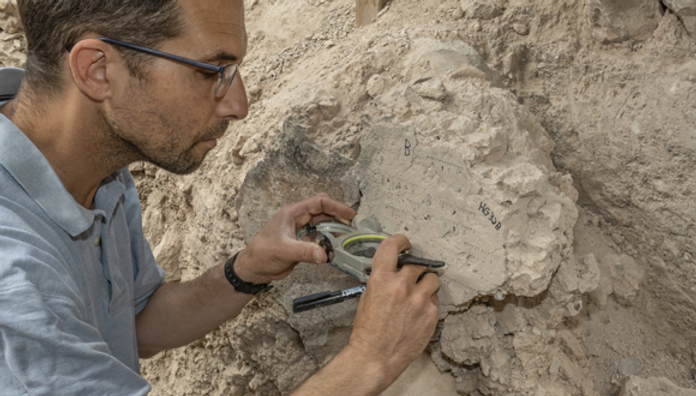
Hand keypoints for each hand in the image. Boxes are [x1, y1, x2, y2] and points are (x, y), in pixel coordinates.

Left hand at [234, 193, 356, 283]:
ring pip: (323, 225)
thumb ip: (305, 251)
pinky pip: (320, 238)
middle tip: (351, 226)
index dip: (336, 207)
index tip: (350, 214)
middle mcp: (298, 219)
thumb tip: (324, 254)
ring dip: (334, 230)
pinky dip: (328, 242)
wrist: (253, 268)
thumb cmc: (261, 253)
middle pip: (324, 212)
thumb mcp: (284, 251)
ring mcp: (301, 230)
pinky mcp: (302, 242)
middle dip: (338, 217)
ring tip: (345, 238)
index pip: (319, 203)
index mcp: (292, 213)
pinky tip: (333, 249)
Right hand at [346, 234, 439, 389]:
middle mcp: (401, 286)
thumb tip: (393, 272)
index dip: (401, 241)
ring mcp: (419, 300)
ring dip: (426, 284)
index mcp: (381, 279)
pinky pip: (435, 299)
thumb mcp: (367, 297)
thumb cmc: (367, 331)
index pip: (393, 246)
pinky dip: (429, 302)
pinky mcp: (431, 314)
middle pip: (418, 264)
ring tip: (418, 295)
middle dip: (414, 270)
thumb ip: (382, 280)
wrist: (375, 357)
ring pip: (432, 279)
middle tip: (411, 278)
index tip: (405, 243)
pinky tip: (419, 312)